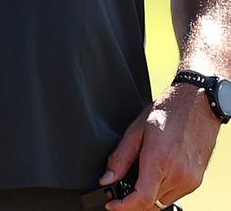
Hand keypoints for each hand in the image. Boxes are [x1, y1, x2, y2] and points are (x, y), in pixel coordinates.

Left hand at [100, 83, 219, 209]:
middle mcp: (178, 174)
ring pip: (162, 202)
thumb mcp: (137, 129)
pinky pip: (175, 194)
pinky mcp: (196, 181)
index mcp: (160, 160)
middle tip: (121, 187)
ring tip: (141, 173)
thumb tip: (107, 179)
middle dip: (133, 199)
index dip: (124, 206)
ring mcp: (189, 180)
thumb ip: (120, 157)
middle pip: (151, 204)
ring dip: (148, 195)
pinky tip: (157, 172)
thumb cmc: (168, 111)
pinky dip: (162, 190)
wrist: (197, 104)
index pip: (142, 199)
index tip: (112, 204)